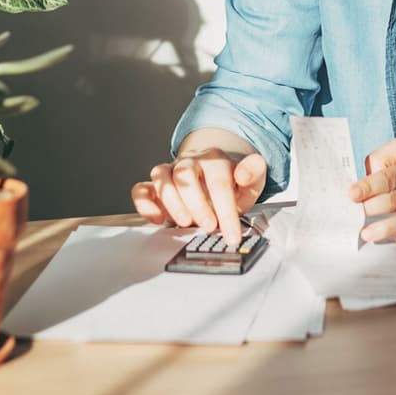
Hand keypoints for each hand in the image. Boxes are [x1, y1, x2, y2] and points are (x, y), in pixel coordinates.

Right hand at [131, 149, 267, 247]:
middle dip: (197, 204)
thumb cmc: (231, 184)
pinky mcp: (154, 185)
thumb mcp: (251, 182)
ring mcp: (170, 171)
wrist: (213, 178)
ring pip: (162, 177)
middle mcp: (189, 161)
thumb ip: (254, 173)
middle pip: (186, 174)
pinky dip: (145, 204)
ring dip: (172, 203)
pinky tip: (157, 219)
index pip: (219, 182)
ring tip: (185, 223)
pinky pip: (141, 189)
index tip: (231, 235)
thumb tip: (245, 172)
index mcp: (215, 160)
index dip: (225, 210)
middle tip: (208, 227)